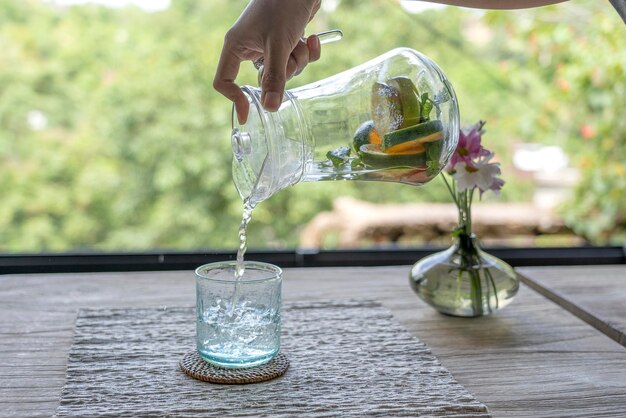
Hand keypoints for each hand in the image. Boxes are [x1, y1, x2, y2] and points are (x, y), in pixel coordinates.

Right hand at [213, 0, 321, 123]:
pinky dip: (307, 52)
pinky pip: (295, 59)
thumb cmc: (283, 6)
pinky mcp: (284, 41)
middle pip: (264, 79)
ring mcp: (267, 44)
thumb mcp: (278, 45)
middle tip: (291, 56)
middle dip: (284, 71)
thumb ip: (275, 77)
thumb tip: (270, 108)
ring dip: (298, 59)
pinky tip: (311, 38)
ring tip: (301, 41)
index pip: (224, 81)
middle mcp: (248, 47)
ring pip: (283, 70)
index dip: (235, 99)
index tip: (249, 114)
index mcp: (235, 46)